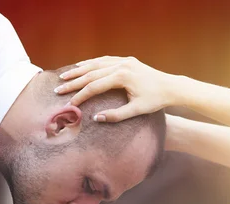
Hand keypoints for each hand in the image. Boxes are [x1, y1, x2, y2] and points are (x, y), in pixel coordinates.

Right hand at [54, 56, 175, 121]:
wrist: (171, 87)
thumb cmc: (155, 100)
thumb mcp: (136, 110)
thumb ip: (116, 115)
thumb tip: (95, 118)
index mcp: (122, 76)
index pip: (95, 86)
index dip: (80, 96)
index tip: (69, 104)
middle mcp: (121, 65)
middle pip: (91, 73)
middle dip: (74, 81)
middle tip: (58, 89)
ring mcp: (123, 60)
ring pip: (96, 63)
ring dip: (79, 70)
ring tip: (64, 76)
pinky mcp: (126, 60)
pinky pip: (104, 60)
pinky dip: (91, 63)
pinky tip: (82, 66)